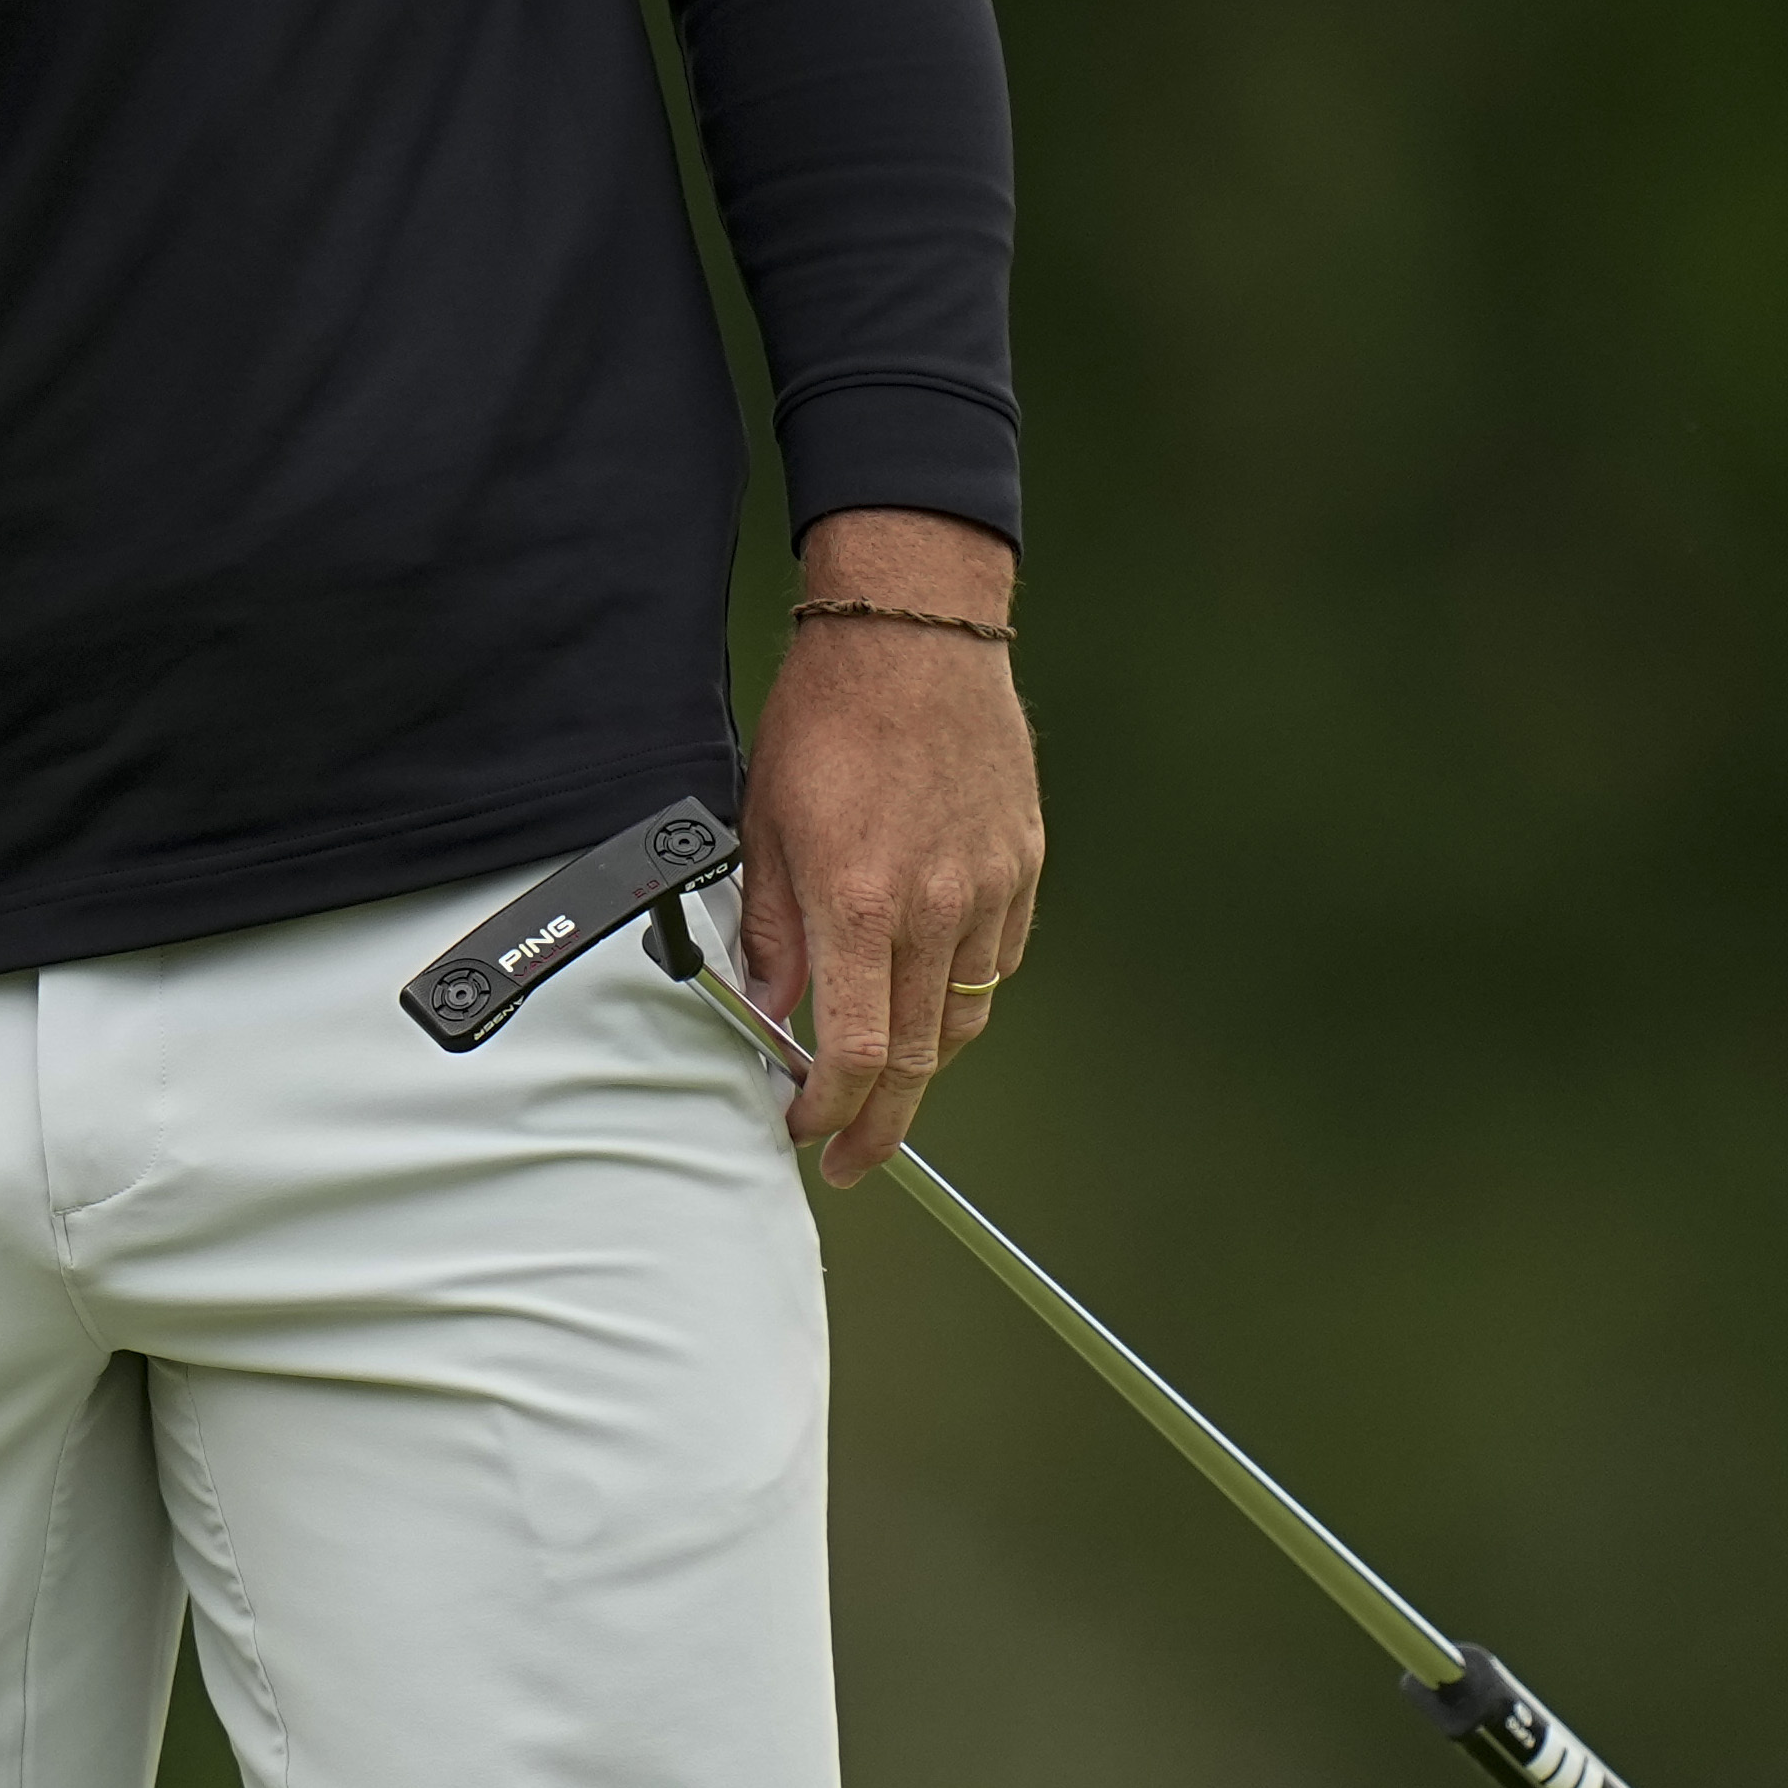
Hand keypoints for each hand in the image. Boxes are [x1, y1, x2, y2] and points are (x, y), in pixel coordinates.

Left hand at [735, 510, 1042, 1185]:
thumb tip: (767, 1009)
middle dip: (881, 1122)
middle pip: (919, 1058)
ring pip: (966, 1016)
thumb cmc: (827, 717)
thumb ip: (768, 928)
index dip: (830, 1111)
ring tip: (889, 1080)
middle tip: (852, 1153)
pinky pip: (998, 959)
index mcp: (858, 903)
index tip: (806, 1130)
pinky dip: (964, 991)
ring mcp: (988, 888)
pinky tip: (931, 989)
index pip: (857, 1053)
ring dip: (926, 1063)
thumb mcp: (765, 823)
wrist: (913, 633)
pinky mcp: (1021, 864)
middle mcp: (934, 908)